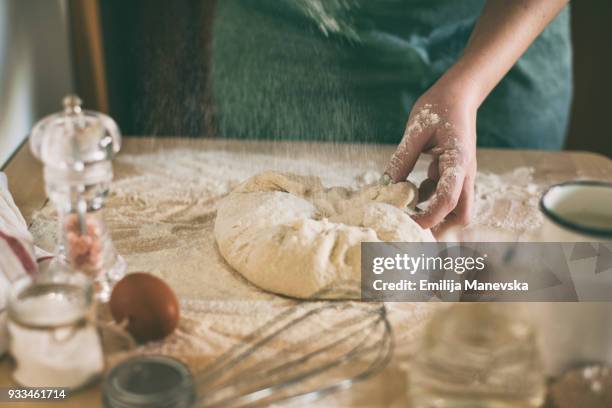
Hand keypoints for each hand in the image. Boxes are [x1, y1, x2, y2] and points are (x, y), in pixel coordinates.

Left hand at [384, 81, 477, 228]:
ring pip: (454, 206)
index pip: (448, 200)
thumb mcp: (415, 131)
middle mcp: (464, 173)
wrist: (458, 94)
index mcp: (458, 162)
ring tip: (405, 206)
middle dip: (440, 225)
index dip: (429, 217)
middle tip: (411, 224)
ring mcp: (460, 174)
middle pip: (461, 214)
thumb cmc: (438, 107)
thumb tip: (385, 185)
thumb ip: (402, 158)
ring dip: (432, 211)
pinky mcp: (452, 172)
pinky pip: (443, 193)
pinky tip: (409, 189)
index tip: (408, 224)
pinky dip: (427, 197)